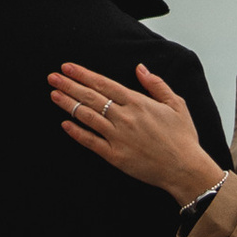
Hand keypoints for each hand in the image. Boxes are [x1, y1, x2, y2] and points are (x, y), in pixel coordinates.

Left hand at [49, 59, 225, 201]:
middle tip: (52, 77)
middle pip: (91, 97)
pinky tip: (65, 124)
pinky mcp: (115, 156)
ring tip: (54, 94)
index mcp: (138, 102)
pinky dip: (76, 132)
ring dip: (68, 104)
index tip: (68, 67)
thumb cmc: (182, 137)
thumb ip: (156, 84)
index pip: (104, 84)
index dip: (84, 75)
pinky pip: (90, 142)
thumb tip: (140, 68)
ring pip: (87, 117)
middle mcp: (125, 117)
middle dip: (69, 85)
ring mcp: (118, 137)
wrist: (184, 168)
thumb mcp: (176, 104)